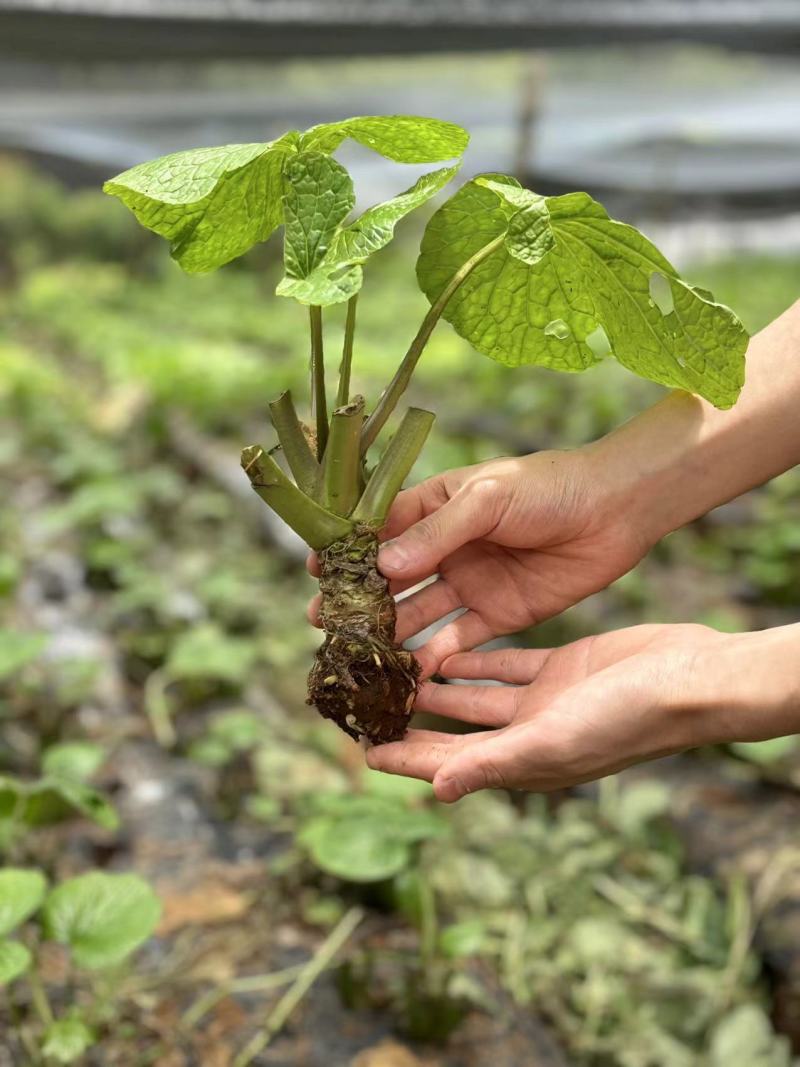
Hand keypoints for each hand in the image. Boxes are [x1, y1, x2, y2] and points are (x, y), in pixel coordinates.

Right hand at [312, 449, 648, 676]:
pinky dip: (436, 657)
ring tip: (362, 657)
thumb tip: (382, 567)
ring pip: (421, 613)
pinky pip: (460, 640)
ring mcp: (472, 582)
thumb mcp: (488, 499)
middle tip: (326, 625)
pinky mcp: (500, 614)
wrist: (617, 509)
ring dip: (393, 634)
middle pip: (394, 579)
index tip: (315, 572)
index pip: (380, 530)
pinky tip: (412, 674)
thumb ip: (437, 533)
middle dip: (361, 601)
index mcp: (437, 507)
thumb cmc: (550, 487)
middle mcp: (447, 547)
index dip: (347, 551)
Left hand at [365, 623, 799, 801]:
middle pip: (455, 730)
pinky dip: (478, 659)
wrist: (689, 678)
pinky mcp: (560, 669)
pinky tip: (445, 646)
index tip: (362, 747)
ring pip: (476, 695)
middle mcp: (528, 735)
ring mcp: (544, 701)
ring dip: (439, 684)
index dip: (406, 758)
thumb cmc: (626, 718)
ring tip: (394, 666)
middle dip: (413, 718)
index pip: (448, 763)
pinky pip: (506, 665)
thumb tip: (436, 791)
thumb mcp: (554, 741)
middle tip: (369, 698)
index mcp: (524, 763)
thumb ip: (494, 762)